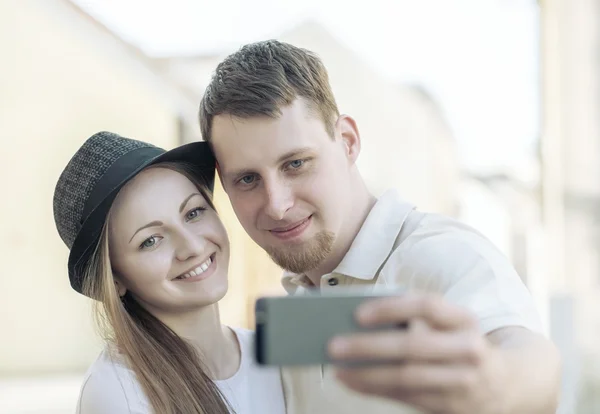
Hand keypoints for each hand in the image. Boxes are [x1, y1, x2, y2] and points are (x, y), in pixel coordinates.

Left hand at [327, 294, 507, 413]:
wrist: (509, 384)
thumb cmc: (460, 343)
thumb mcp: (450, 324)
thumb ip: (416, 319)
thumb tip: (360, 321)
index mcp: (465, 320)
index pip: (428, 306)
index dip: (392, 308)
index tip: (358, 312)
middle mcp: (469, 350)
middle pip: (413, 347)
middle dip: (369, 347)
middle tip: (334, 344)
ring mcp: (464, 383)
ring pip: (407, 378)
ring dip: (366, 374)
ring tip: (337, 367)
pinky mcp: (454, 408)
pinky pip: (407, 397)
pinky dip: (375, 389)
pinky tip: (352, 380)